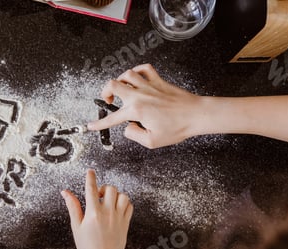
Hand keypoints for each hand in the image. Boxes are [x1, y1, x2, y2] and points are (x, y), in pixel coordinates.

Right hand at [61, 169, 132, 248]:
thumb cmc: (88, 248)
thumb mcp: (76, 227)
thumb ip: (73, 207)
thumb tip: (66, 193)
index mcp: (93, 214)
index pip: (91, 189)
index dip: (90, 178)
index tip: (90, 172)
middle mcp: (108, 214)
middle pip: (110, 189)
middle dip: (103, 188)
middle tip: (98, 196)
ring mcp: (119, 218)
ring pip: (122, 195)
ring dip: (115, 195)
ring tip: (108, 202)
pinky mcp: (126, 223)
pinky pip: (130, 206)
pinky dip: (124, 203)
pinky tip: (117, 208)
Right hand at [87, 64, 201, 148]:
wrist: (196, 115)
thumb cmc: (177, 128)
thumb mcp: (151, 141)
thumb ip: (134, 134)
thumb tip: (128, 128)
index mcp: (136, 111)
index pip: (112, 118)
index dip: (100, 123)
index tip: (92, 125)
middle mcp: (140, 95)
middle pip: (113, 85)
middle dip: (105, 92)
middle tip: (108, 101)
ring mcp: (149, 86)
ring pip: (126, 74)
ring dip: (120, 81)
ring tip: (121, 90)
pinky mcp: (159, 81)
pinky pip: (144, 68)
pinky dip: (137, 71)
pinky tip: (136, 78)